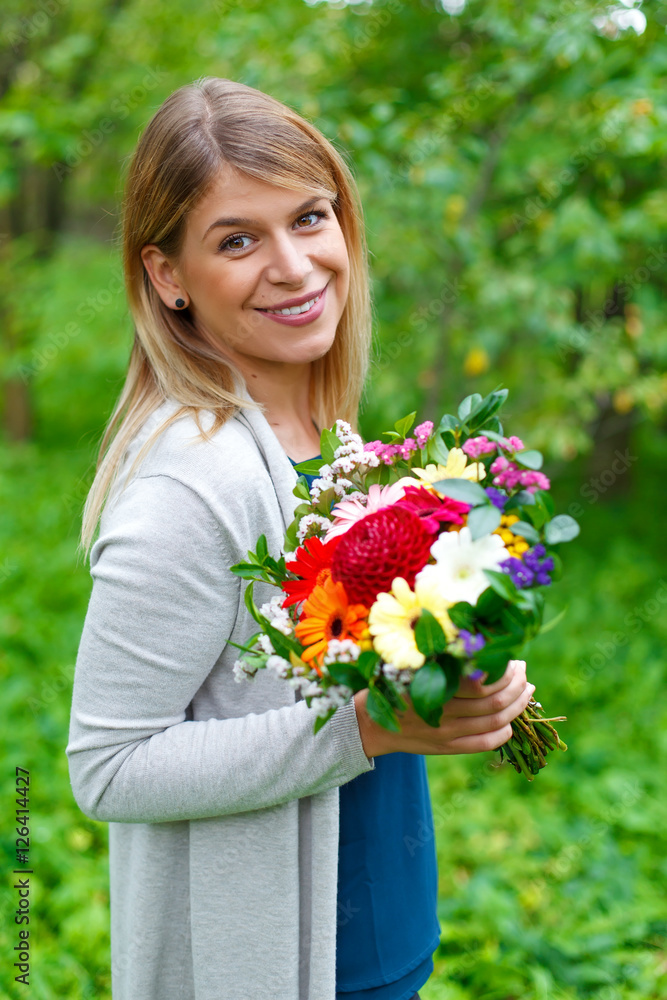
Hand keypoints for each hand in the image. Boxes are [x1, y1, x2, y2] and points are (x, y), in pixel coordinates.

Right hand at [353, 660, 534, 757]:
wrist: (371, 724)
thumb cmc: (394, 686)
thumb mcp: (413, 665)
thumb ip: (444, 660)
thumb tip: (482, 647)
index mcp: (434, 685)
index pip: (481, 681)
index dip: (503, 670)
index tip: (511, 657)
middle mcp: (442, 712)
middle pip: (494, 700)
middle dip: (517, 684)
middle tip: (524, 671)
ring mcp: (446, 733)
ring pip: (495, 721)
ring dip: (518, 705)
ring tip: (526, 691)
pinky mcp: (447, 749)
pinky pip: (485, 743)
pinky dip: (504, 732)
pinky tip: (511, 720)